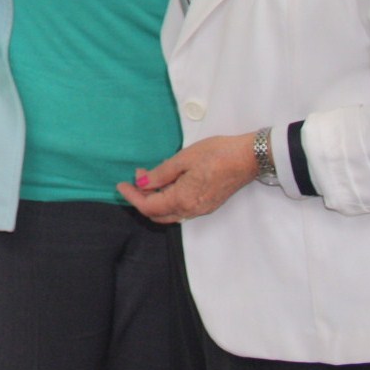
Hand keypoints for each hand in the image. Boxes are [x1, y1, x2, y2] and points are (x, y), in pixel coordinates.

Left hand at [117, 134, 257, 223]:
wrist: (248, 158)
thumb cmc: (217, 154)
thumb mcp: (183, 159)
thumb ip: (160, 174)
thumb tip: (142, 183)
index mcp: (183, 199)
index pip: (149, 206)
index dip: (132, 197)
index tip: (121, 185)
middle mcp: (192, 210)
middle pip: (158, 215)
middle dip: (141, 200)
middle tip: (133, 181)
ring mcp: (202, 209)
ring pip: (170, 214)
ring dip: (154, 200)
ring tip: (147, 178)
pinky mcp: (208, 204)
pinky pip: (181, 209)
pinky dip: (168, 200)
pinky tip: (165, 183)